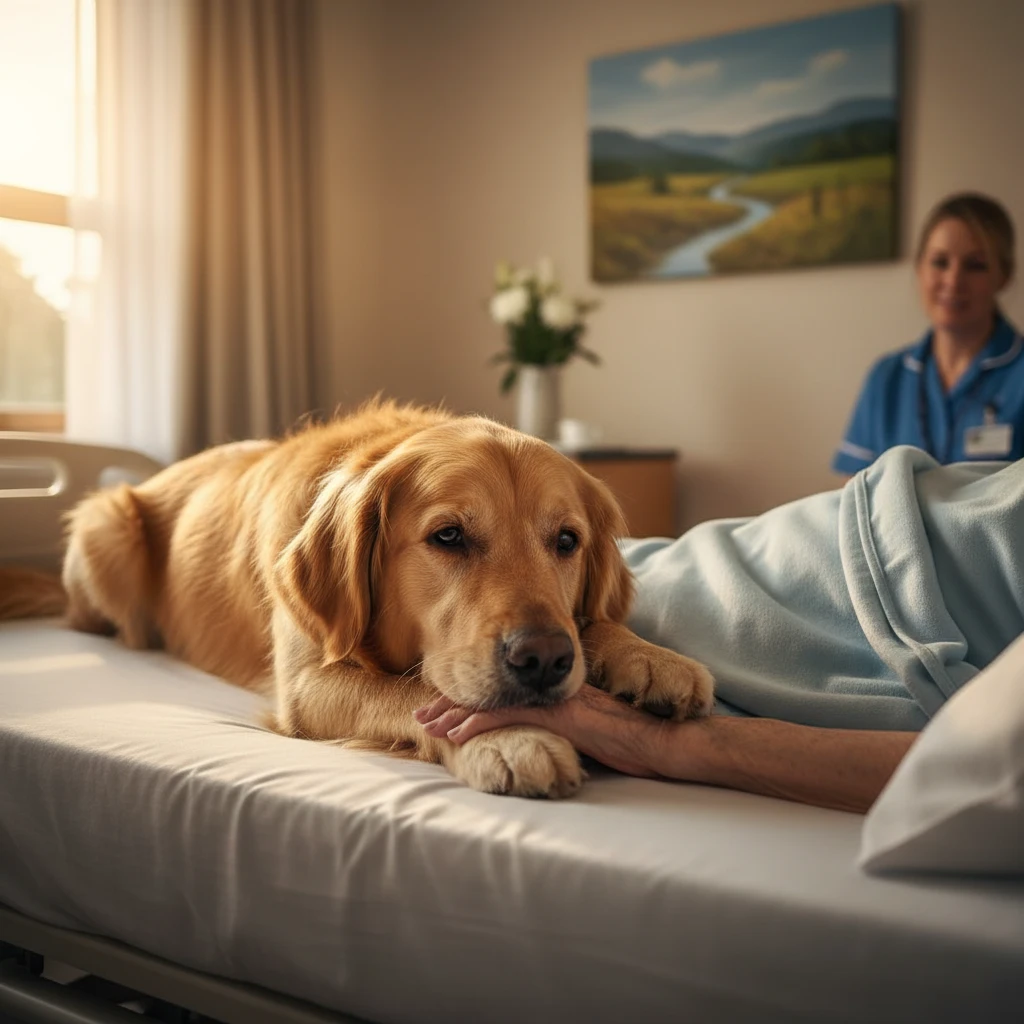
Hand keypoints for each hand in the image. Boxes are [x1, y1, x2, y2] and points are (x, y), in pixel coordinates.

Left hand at [413, 684, 666, 777]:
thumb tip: (537, 748)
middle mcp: (551, 690)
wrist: (666, 742)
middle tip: (420, 713)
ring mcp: (554, 700)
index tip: (443, 708)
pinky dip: (478, 725)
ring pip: (493, 699)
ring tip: (424, 724)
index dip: (471, 697)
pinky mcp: (560, 715)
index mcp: (556, 692)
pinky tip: (454, 736)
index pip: (505, 689)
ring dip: (453, 713)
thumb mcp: (589, 736)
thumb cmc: (635, 744)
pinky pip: (510, 717)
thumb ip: (561, 733)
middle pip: (491, 690)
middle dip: (451, 701)